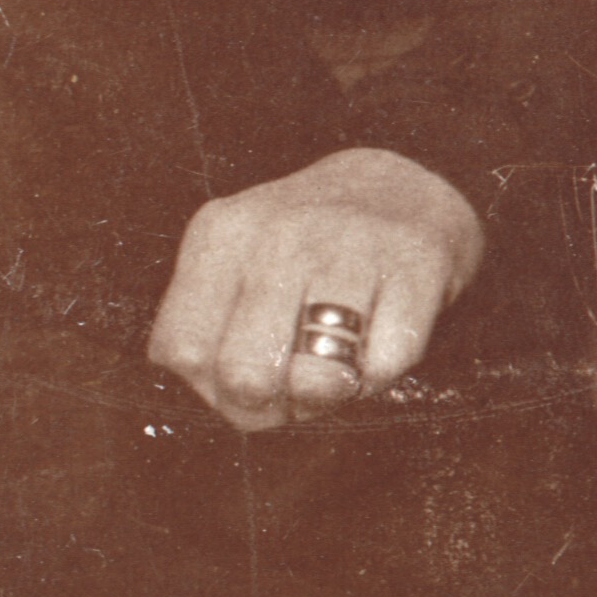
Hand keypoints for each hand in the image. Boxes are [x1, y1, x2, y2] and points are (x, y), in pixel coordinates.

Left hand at [147, 143, 486, 433]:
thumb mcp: (236, 272)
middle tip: (294, 378)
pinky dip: (379, 373)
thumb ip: (213, 344)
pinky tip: (377, 335)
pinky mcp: (415, 263)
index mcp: (222, 233)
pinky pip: (382, 369)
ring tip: (336, 361)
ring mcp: (349, 244)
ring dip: (327, 394)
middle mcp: (280, 231)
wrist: (397, 191)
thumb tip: (248, 406)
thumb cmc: (303, 256)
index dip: (211, 385)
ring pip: (315, 381)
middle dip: (270, 403)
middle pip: (242, 376)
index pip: (181, 351)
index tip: (244, 365)